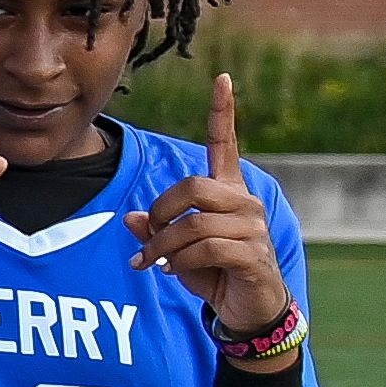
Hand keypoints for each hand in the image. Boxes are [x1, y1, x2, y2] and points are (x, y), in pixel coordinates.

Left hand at [133, 80, 289, 336]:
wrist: (247, 308)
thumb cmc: (214, 272)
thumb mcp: (177, 249)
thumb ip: (157, 230)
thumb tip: (132, 219)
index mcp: (227, 192)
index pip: (224, 145)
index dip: (222, 113)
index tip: (221, 78)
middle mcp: (243, 202)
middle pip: (193, 187)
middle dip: (161, 212)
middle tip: (149, 236)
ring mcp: (252, 227)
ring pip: (194, 223)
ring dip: (163, 246)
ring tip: (153, 262)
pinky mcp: (253, 254)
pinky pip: (205, 247)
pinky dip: (179, 262)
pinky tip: (174, 272)